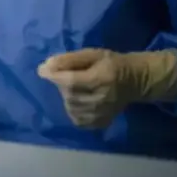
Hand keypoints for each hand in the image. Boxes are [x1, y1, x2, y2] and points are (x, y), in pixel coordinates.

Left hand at [38, 48, 176, 128]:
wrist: (134, 80)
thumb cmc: (110, 63)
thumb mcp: (91, 54)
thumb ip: (69, 59)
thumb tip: (45, 66)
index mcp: (101, 78)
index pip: (71, 82)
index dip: (54, 76)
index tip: (42, 70)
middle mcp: (103, 99)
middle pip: (69, 95)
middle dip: (61, 84)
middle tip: (65, 76)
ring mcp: (103, 113)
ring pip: (71, 108)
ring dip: (66, 96)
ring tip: (75, 88)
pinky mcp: (102, 122)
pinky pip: (78, 120)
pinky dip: (73, 110)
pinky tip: (78, 101)